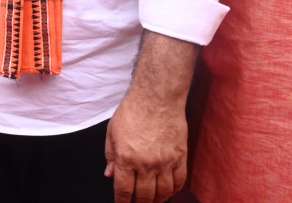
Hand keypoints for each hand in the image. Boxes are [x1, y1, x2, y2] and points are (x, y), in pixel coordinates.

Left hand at [103, 86, 187, 202]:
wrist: (157, 98)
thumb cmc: (132, 111)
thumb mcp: (112, 132)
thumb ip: (111, 155)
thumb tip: (110, 174)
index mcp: (126, 158)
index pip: (124, 190)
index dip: (123, 202)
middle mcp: (146, 164)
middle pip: (145, 196)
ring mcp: (165, 162)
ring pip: (163, 193)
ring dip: (157, 200)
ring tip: (153, 200)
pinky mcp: (180, 157)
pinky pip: (179, 181)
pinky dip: (174, 190)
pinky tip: (168, 190)